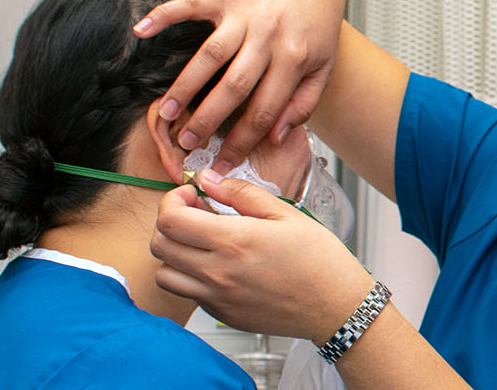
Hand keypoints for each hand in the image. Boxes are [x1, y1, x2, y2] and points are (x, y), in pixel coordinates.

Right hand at [136, 0, 345, 171]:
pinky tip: (142, 31)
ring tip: (166, 112)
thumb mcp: (322, 68)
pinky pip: (191, 5)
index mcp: (294, 60)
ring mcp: (245, 15)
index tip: (222, 164)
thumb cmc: (315, 26)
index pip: (264, 111)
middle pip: (234, 86)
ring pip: (210, 54)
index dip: (242, 142)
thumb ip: (302, 104)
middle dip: (207, 119)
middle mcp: (268, 38)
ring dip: (186, 84)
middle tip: (186, 144)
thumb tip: (275, 138)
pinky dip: (165, 16)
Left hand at [150, 168, 375, 342]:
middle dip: (170, 222)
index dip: (173, 200)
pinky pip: (189, 294)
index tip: (191, 194)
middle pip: (159, 245)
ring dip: (175, 254)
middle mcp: (218, 273)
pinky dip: (193, 277)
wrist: (336, 306)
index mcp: (234, 241)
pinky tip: (219, 265)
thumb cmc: (320, 260)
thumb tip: (209, 180)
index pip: (170, 219)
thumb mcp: (286, 214)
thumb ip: (241, 193)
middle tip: (194, 214)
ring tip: (200, 243)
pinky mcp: (223, 315)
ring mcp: (218, 298)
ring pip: (165, 274)